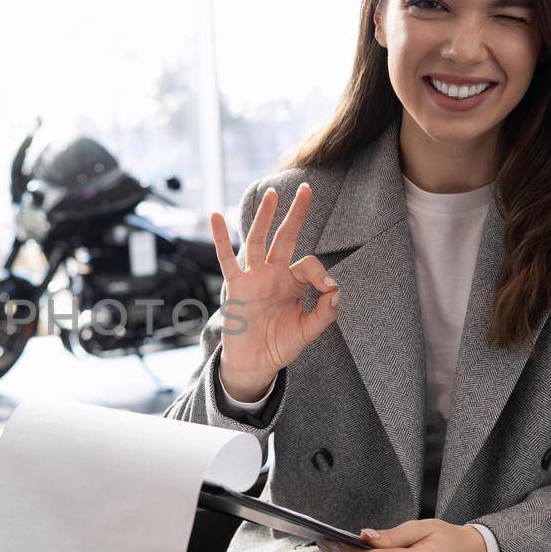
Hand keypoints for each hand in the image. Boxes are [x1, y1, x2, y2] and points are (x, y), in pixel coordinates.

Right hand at [210, 183, 341, 399]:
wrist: (255, 363)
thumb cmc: (280, 345)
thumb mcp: (308, 331)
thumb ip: (325, 312)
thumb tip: (335, 289)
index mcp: (293, 283)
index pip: (309, 264)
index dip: (320, 273)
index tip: (327, 289)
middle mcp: (273, 274)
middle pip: (285, 237)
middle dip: (296, 214)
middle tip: (306, 188)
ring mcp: (253, 277)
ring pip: (258, 240)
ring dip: (265, 217)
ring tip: (272, 194)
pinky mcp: (235, 286)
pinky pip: (226, 258)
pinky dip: (220, 238)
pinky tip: (215, 216)